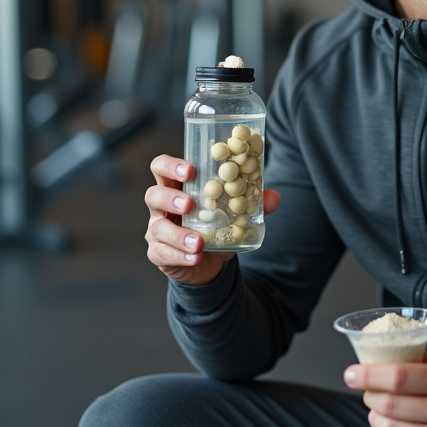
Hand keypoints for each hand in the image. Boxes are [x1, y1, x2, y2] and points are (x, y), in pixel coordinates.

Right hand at [144, 154, 280, 285]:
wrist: (208, 262)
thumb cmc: (216, 226)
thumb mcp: (233, 212)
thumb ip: (252, 203)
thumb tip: (273, 196)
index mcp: (177, 187)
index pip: (161, 167)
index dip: (170, 165)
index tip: (190, 169)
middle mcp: (162, 207)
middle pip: (153, 194)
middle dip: (170, 197)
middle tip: (190, 203)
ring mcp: (157, 230)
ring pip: (157, 227)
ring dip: (178, 233)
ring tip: (197, 241)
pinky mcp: (158, 253)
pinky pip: (162, 253)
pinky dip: (180, 255)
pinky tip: (195, 256)